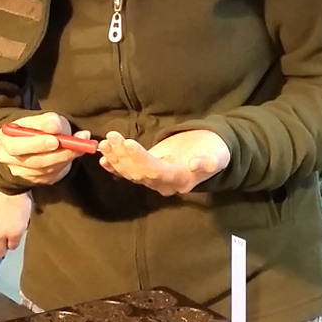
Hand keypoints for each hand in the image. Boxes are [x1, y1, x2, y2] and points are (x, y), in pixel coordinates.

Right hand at [0, 112, 87, 184]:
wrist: (36, 140)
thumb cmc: (36, 127)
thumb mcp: (41, 119)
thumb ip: (47, 121)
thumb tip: (53, 126)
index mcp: (5, 140)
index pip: (15, 147)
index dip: (35, 145)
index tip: (55, 140)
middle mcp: (10, 159)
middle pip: (32, 162)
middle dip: (56, 154)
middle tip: (74, 145)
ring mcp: (23, 173)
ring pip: (46, 170)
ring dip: (66, 157)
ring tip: (82, 144)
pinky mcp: (37, 180)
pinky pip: (53, 174)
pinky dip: (67, 163)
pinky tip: (75, 152)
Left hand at [100, 129, 229, 196]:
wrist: (211, 152)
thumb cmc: (215, 152)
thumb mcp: (217, 155)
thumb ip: (209, 162)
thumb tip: (197, 164)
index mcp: (180, 179)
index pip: (156, 171)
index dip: (141, 159)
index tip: (128, 143)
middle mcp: (164, 183)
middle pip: (139, 172)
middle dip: (123, 156)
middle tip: (111, 138)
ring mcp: (154, 178)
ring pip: (131, 172)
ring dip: (116, 158)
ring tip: (105, 143)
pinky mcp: (147, 170)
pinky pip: (129, 172)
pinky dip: (115, 166)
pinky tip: (103, 158)